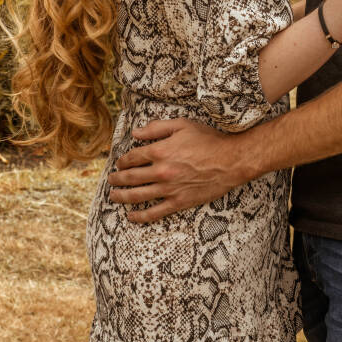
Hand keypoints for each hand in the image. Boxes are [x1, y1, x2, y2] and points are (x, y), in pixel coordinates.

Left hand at [107, 119, 244, 222]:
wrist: (231, 161)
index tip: (119, 163)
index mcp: (160, 151)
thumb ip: (157, 128)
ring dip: (122, 197)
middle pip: (131, 178)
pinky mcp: (179, 202)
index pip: (133, 157)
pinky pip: (155, 212)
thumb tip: (135, 132)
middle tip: (110, 180)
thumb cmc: (208, 140)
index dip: (122, 161)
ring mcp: (169, 189)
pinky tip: (131, 216)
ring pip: (138, 196)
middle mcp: (161, 171)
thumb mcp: (182, 125)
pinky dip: (140, 216)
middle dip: (117, 179)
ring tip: (113, 197)